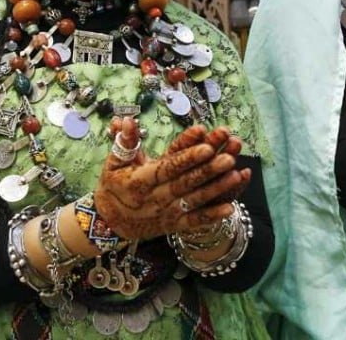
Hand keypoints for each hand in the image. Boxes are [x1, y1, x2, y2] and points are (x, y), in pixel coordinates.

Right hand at [94, 122, 250, 239]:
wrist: (109, 222)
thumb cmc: (113, 185)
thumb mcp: (113, 162)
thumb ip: (124, 141)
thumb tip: (127, 120)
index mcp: (139, 181)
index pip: (167, 167)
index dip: (187, 158)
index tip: (206, 147)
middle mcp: (154, 199)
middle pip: (185, 183)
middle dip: (208, 170)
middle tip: (229, 157)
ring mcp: (166, 213)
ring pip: (194, 201)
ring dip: (216, 190)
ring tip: (236, 176)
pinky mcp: (173, 225)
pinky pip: (195, 221)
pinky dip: (212, 216)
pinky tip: (230, 207)